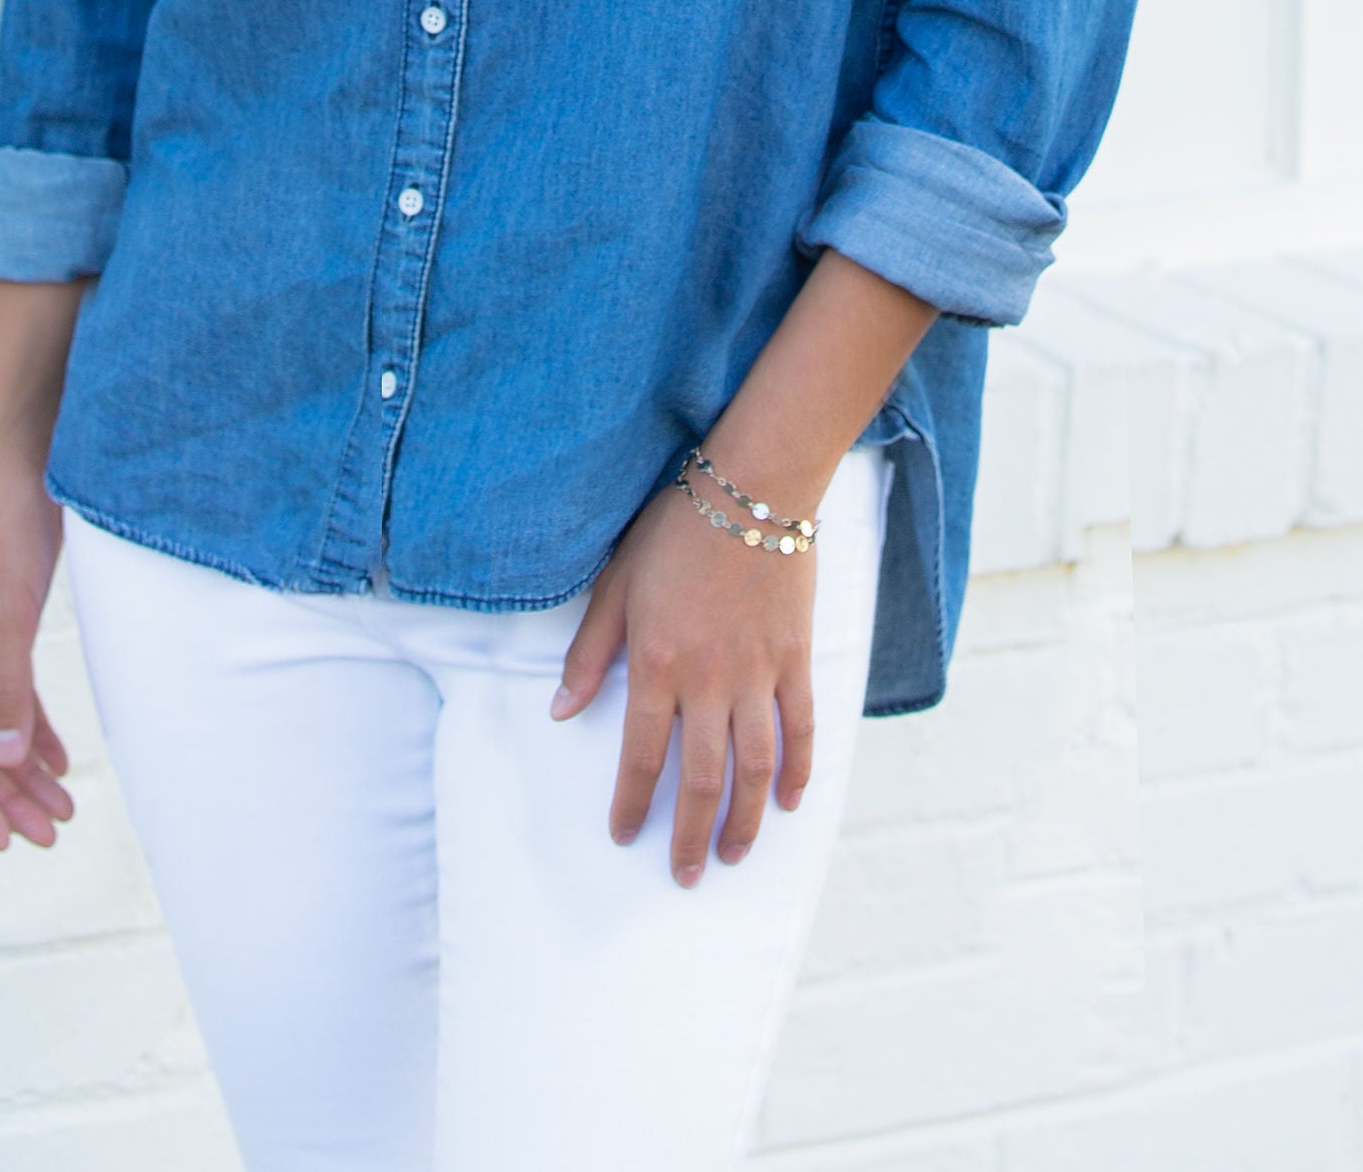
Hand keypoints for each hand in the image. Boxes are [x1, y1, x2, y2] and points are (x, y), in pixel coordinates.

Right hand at [0, 449, 76, 850]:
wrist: (21, 458)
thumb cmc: (4, 525)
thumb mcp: (8, 611)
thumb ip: (6, 685)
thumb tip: (8, 757)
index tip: (6, 840)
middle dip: (7, 795)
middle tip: (49, 835)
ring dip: (24, 768)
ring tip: (62, 808)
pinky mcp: (7, 622)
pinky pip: (15, 695)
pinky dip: (35, 729)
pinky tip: (58, 756)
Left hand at [554, 480, 815, 886]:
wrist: (754, 487)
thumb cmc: (676, 529)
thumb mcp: (616, 583)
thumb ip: (589, 653)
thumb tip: (561, 711)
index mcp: (656, 664)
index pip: (640, 756)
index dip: (631, 804)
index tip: (625, 836)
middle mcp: (708, 680)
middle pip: (701, 779)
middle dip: (691, 835)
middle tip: (686, 874)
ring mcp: (759, 673)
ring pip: (755, 767)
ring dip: (744, 819)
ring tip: (733, 854)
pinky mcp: (796, 659)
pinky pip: (800, 728)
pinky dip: (798, 770)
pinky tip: (789, 802)